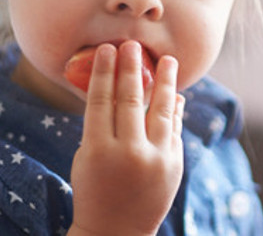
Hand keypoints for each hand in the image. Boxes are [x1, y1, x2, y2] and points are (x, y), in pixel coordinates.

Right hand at [68, 41, 184, 235]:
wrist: (116, 232)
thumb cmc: (94, 189)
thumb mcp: (87, 159)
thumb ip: (103, 126)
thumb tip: (124, 90)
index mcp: (97, 151)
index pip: (101, 102)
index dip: (104, 73)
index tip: (107, 49)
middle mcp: (128, 153)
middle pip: (130, 100)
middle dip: (132, 69)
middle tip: (133, 45)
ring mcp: (155, 159)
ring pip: (161, 111)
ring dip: (165, 82)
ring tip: (168, 60)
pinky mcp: (174, 165)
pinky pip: (174, 129)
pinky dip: (175, 110)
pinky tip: (175, 94)